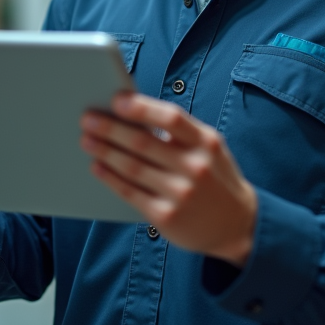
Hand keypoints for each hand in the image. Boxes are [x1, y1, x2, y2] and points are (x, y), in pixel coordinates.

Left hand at [80, 92, 256, 266]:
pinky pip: (130, 192)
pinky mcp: (167, 217)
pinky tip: (97, 166)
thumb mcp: (210, 148)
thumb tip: (133, 114)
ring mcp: (181, 193)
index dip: (141, 107)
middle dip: (110, 129)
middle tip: (88, 118)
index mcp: (206, 142)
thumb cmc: (215, 176)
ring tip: (86, 140)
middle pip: (143, 142)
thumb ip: (180, 132)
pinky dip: (110, 177)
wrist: (238, 224)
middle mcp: (195, 167)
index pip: (171, 117)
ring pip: (132, 167)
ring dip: (104, 151)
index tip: (116, 100)